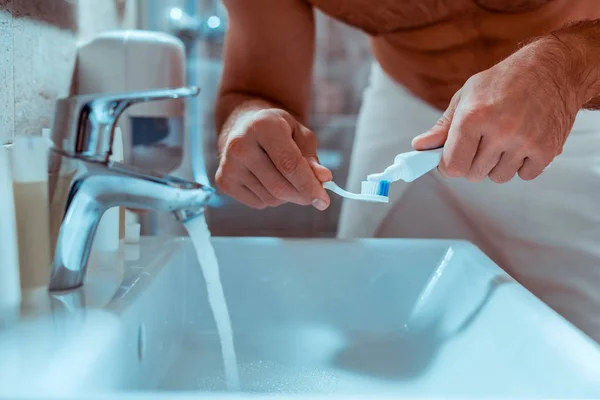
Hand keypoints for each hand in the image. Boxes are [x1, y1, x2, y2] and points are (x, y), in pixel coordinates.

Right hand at [216, 108, 331, 209]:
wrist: (244, 126)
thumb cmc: (278, 131)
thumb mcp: (300, 135)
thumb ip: (312, 158)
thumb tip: (323, 179)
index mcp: (263, 126)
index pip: (290, 165)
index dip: (309, 186)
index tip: (323, 200)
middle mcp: (240, 144)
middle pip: (280, 187)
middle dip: (302, 196)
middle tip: (314, 196)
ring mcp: (229, 164)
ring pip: (271, 198)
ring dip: (287, 196)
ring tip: (285, 177)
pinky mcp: (223, 181)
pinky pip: (258, 203)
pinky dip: (271, 198)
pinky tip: (267, 180)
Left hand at [412, 38, 579, 182]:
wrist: (553, 67)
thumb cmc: (506, 79)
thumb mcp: (466, 95)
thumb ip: (443, 126)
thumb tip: (420, 146)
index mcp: (474, 117)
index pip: (452, 166)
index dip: (447, 166)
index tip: (450, 160)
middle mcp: (500, 131)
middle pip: (473, 174)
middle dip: (472, 163)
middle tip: (481, 143)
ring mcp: (525, 142)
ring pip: (498, 177)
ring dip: (497, 165)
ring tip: (503, 140)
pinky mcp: (547, 150)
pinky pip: (524, 175)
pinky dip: (522, 165)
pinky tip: (522, 143)